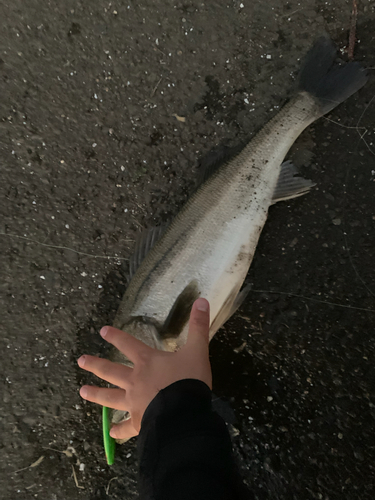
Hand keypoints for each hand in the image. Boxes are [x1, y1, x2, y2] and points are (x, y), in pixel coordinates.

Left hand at [77, 298, 211, 439]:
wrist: (185, 412)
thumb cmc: (189, 379)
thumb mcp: (197, 350)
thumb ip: (198, 326)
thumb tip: (201, 301)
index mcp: (148, 362)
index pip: (128, 344)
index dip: (116, 336)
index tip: (102, 331)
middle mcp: (135, 380)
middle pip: (112, 371)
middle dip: (95, 365)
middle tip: (80, 361)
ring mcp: (134, 402)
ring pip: (110, 398)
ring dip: (96, 394)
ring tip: (82, 391)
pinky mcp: (139, 422)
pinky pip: (126, 427)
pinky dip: (118, 431)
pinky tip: (111, 434)